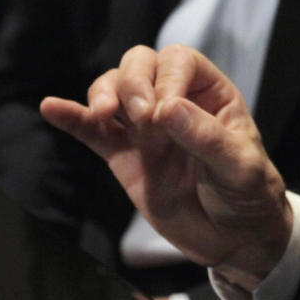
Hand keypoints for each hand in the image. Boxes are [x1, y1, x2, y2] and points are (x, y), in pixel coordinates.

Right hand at [41, 44, 291, 289]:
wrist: (235, 238)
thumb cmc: (248, 194)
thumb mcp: (240, 167)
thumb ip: (206, 138)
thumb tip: (168, 107)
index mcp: (210, 93)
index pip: (178, 61)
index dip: (167, 78)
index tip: (167, 115)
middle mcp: (174, 101)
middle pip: (140, 64)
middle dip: (132, 82)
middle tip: (141, 118)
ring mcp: (146, 129)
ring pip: (113, 91)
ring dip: (102, 94)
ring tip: (102, 114)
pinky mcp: (124, 157)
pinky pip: (92, 133)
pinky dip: (72, 119)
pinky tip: (51, 108)